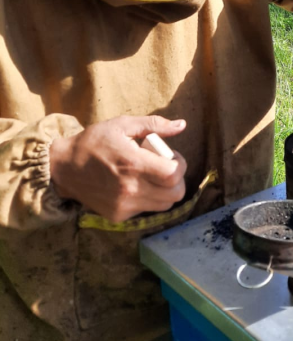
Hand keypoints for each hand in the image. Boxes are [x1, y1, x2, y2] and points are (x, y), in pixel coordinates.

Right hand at [49, 115, 187, 222]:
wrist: (63, 167)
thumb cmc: (94, 142)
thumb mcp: (122, 125)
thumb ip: (154, 125)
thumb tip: (182, 125)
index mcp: (133, 164)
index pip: (174, 175)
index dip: (180, 165)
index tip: (172, 156)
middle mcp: (130, 189)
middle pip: (175, 194)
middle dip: (177, 180)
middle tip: (165, 167)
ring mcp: (123, 206)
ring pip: (164, 204)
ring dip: (165, 191)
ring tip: (150, 176)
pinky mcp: (117, 216)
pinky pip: (146, 209)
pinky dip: (148, 198)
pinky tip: (135, 185)